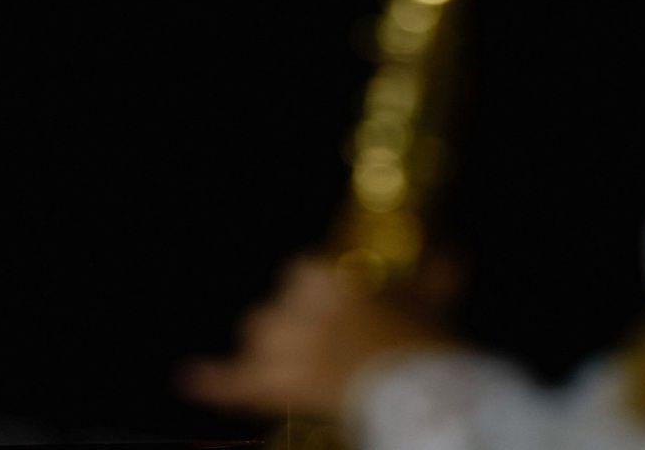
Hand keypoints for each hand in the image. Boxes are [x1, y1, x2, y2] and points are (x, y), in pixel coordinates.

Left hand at [177, 253, 459, 420]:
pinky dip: (214, 380)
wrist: (417, 391)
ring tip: (285, 366)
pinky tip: (190, 376)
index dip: (312, 290)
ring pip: (258, 339)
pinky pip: (236, 382)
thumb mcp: (434, 302)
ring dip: (268, 352)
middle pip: (274, 310)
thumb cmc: (426, 342)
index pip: (302, 272)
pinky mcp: (279, 387)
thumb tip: (455, 252)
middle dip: (288, 325)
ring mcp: (288, 349)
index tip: (329, 302)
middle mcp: (304, 310)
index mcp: (337, 284)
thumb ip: (438, 275)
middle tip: (316, 342)